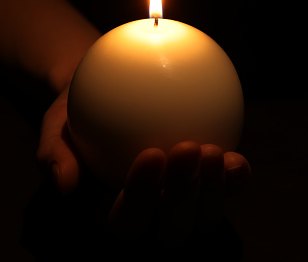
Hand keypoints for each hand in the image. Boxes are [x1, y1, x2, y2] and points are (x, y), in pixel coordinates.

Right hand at [37, 87, 250, 242]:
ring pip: (205, 219)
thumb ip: (55, 154)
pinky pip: (229, 190)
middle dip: (181, 196)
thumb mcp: (56, 127)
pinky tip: (235, 158)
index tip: (150, 154)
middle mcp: (154, 217)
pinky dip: (235, 179)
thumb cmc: (81, 115)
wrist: (114, 93)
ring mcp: (187, 205)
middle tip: (186, 149)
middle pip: (172, 230)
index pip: (127, 221)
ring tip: (210, 151)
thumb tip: (66, 185)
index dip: (141, 196)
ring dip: (212, 191)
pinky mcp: (211, 184)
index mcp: (116, 213)